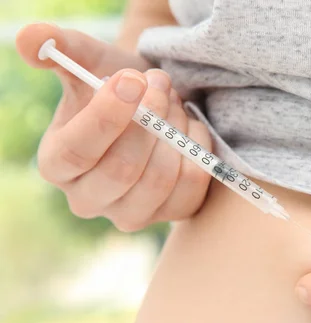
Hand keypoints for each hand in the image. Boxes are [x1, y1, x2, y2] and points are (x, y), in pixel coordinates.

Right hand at [16, 23, 211, 230]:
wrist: (156, 108)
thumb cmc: (119, 88)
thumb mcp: (90, 63)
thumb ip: (63, 49)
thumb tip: (32, 39)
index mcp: (57, 164)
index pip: (77, 152)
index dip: (108, 116)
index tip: (133, 80)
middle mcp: (88, 198)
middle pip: (122, 171)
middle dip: (149, 120)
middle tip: (161, 82)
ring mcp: (130, 213)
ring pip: (159, 180)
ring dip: (174, 132)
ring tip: (173, 102)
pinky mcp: (168, 213)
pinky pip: (190, 186)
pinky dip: (197, 148)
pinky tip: (188, 127)